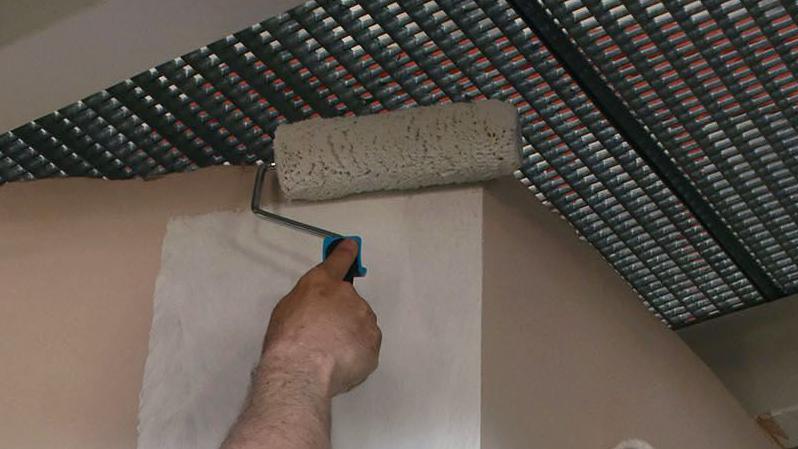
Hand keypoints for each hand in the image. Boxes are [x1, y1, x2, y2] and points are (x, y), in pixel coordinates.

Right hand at [260, 239, 380, 396]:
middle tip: (322, 336)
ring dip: (350, 334)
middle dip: (340, 315)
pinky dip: (356, 353)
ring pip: (360, 324)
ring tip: (328, 354)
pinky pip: (366, 346)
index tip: (352, 246)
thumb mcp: (287, 308)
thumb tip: (315, 307)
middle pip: (350, 302)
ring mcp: (364, 319)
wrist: (302, 368)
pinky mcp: (373, 344)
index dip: (346, 252)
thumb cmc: (287, 339)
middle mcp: (348, 296)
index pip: (338, 261)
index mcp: (323, 283)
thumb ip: (307, 300)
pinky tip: (339, 362)